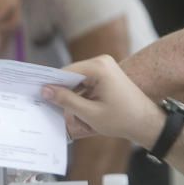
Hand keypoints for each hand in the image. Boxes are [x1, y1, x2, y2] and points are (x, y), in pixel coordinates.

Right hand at [40, 55, 161, 145]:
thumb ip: (66, 101)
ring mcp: (104, 68)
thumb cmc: (122, 119)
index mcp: (98, 67)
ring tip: (70, 114)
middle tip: (50, 107)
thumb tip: (46, 91)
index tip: (37, 95)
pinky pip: (85, 84)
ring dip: (71, 97)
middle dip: (62, 92)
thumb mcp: (89, 113)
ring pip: (77, 81)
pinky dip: (80, 96)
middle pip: (71, 75)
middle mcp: (101, 62)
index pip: (66, 72)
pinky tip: (79, 110)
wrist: (146, 122)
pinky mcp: (106, 76)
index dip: (51, 84)